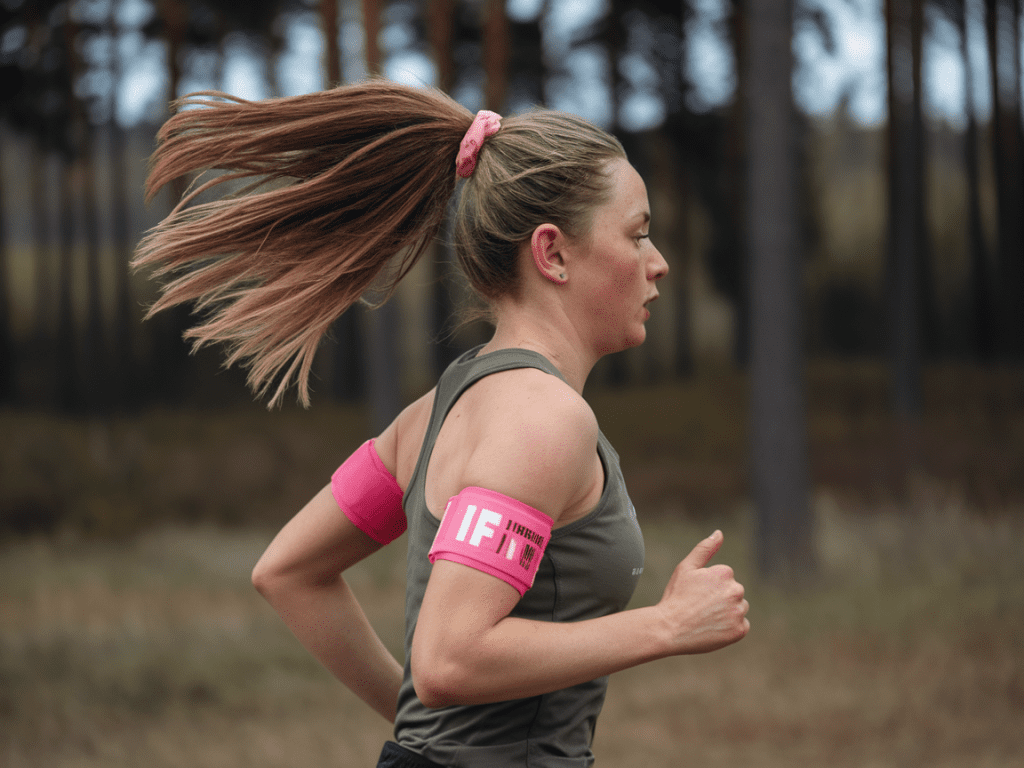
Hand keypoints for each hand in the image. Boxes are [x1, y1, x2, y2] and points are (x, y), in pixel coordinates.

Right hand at [655, 530, 749, 654]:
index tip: (696, 594)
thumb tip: (719, 533)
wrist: (669, 629)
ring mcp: (738, 612)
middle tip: (699, 607)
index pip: (725, 578)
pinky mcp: (739, 630)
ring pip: (738, 609)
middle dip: (720, 598)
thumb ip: (705, 549)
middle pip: (733, 593)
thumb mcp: (686, 568)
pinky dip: (730, 628)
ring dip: (727, 613)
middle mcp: (736, 591)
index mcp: (725, 573)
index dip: (709, 587)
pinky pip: (741, 626)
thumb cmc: (676, 596)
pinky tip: (713, 628)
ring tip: (706, 618)